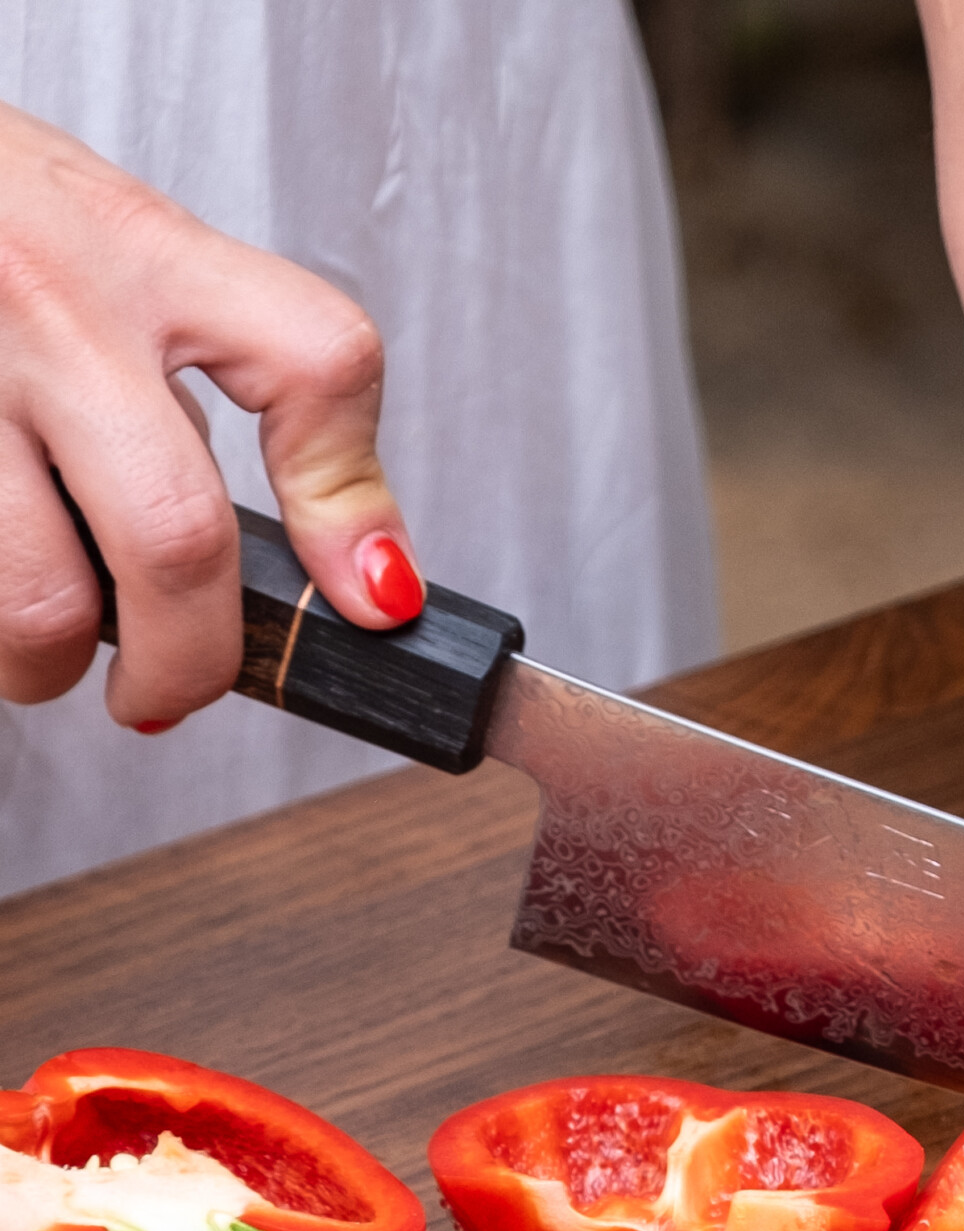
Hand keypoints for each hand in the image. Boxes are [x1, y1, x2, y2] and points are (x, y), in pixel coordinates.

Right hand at [0, 102, 420, 729]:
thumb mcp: (132, 251)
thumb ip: (237, 377)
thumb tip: (357, 569)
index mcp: (142, 252)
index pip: (315, 361)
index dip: (351, 505)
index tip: (375, 600)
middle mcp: (48, 303)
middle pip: (173, 533)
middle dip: (186, 660)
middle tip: (168, 694)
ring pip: (30, 594)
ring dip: (45, 660)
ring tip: (45, 647)